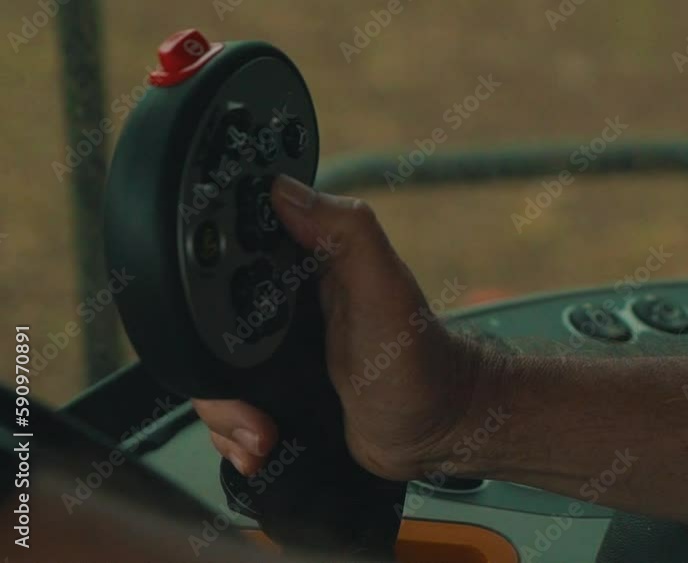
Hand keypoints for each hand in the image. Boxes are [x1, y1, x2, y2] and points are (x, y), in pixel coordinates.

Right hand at [193, 175, 495, 480]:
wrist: (433, 429)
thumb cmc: (420, 359)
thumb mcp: (386, 288)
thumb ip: (346, 232)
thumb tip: (283, 189)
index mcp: (303, 264)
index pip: (228, 252)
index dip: (202, 282)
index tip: (205, 323)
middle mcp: (282, 306)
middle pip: (203, 323)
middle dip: (212, 373)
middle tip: (249, 403)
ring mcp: (274, 353)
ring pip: (211, 375)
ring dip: (226, 415)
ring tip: (262, 433)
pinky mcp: (275, 393)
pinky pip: (229, 410)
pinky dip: (234, 435)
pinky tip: (261, 445)